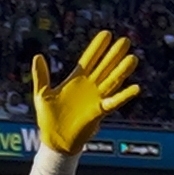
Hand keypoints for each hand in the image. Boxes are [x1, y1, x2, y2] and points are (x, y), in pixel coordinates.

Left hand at [32, 31, 140, 153]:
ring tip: (132, 58)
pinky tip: (136, 88)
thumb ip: (41, 75)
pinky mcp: (99, 111)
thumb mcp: (41, 93)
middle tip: (125, 40)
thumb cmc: (48, 118)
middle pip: (105, 66)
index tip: (107, 33)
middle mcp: (89, 87)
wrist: (54, 141)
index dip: (98, 47)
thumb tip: (38, 56)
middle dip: (114, 54)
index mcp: (76, 80)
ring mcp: (96, 98)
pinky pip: (114, 102)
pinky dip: (125, 96)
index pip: (90, 58)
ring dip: (122, 70)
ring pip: (112, 81)